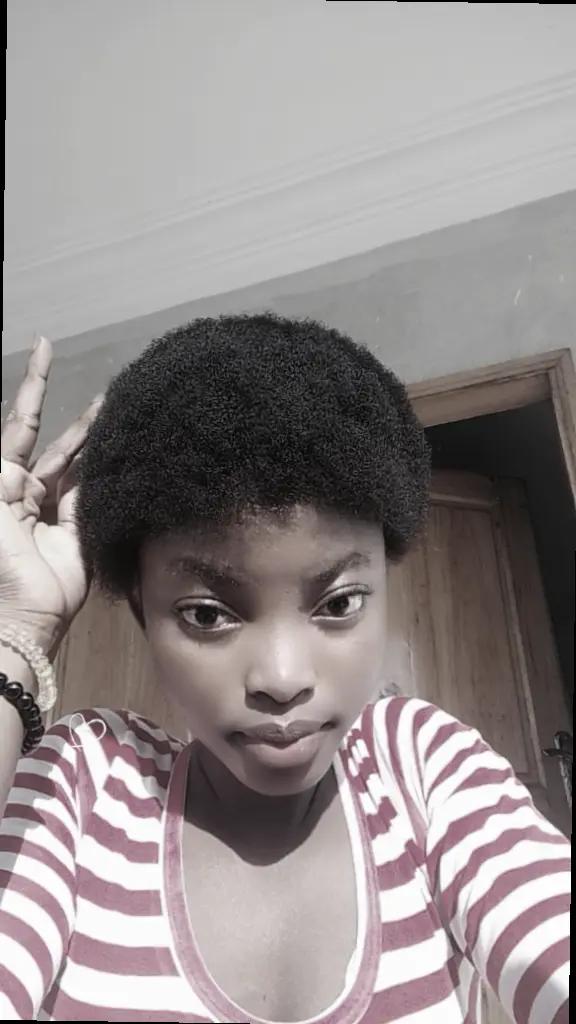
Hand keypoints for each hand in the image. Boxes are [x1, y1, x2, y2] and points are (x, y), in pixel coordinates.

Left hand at [0, 336, 102, 653]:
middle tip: (106, 386)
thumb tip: (20, 426)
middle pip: (56, 443)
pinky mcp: (81, 533)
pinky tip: (124, 451)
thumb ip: (3, 465)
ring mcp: (56, 512)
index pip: (20, 425)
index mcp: (2, 480)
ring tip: (120, 410)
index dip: (34, 387)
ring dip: (98, 439)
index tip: (45, 347)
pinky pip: (96, 495)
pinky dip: (109, 474)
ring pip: (81, 465)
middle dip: (76, 416)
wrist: (17, 613)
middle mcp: (28, 491)